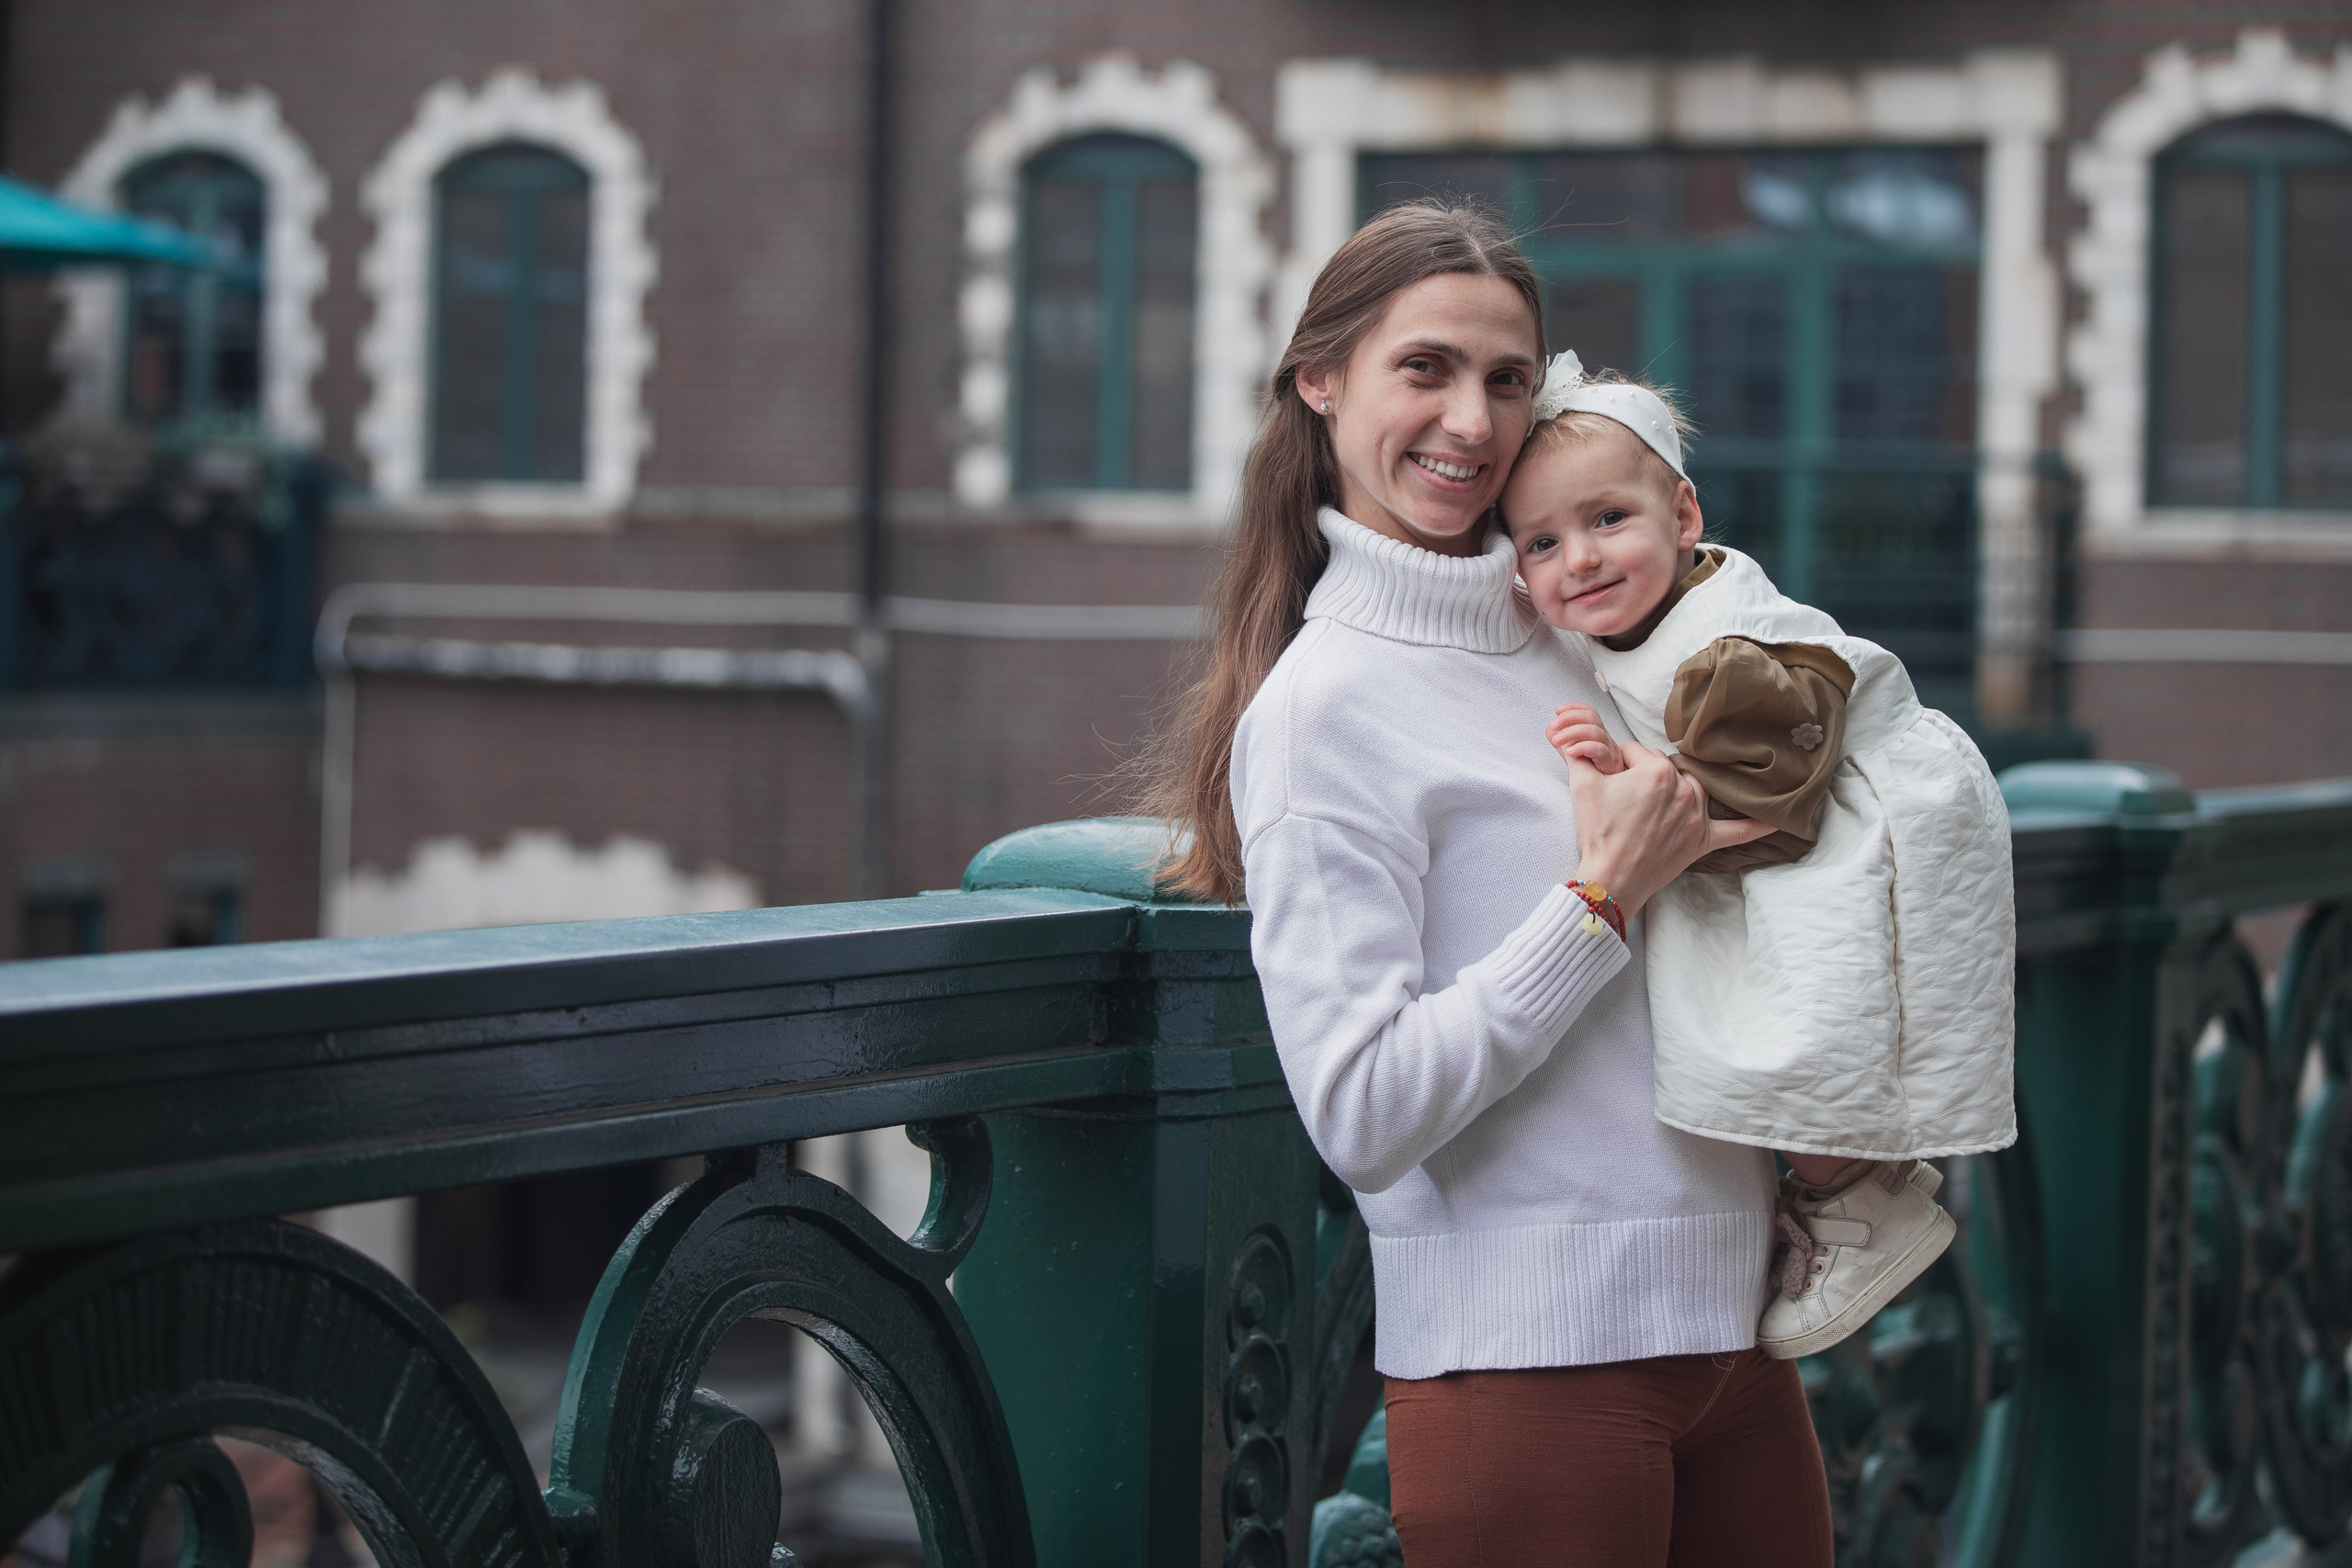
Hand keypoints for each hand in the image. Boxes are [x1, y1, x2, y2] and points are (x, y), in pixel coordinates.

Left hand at [1547, 703, 1623, 773]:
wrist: (1610, 792)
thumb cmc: (1593, 772)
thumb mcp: (1574, 755)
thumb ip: (1562, 743)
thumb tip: (1550, 730)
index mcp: (1597, 733)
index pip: (1589, 712)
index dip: (1574, 707)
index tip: (1557, 710)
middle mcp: (1605, 738)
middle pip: (1592, 718)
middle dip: (1570, 717)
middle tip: (1554, 725)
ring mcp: (1610, 750)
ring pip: (1595, 731)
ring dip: (1572, 732)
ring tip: (1558, 740)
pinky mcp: (1611, 763)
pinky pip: (1599, 750)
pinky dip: (1583, 747)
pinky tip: (1571, 752)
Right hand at [1566, 740, 1772, 913]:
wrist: (1610, 878)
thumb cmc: (1597, 833)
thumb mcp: (1582, 787)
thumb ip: (1578, 753)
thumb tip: (1565, 734)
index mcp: (1656, 771)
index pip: (1636, 751)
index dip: (1616, 765)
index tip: (1607, 783)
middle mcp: (1683, 789)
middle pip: (1664, 767)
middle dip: (1644, 777)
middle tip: (1624, 799)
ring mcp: (1697, 815)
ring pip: (1692, 786)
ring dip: (1679, 789)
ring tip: (1662, 800)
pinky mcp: (1703, 840)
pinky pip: (1736, 831)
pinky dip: (1757, 826)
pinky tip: (1779, 822)